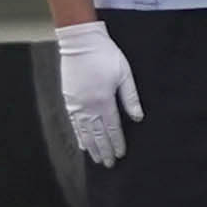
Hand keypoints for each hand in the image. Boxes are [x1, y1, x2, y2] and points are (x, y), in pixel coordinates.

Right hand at [53, 19, 141, 168]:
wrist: (80, 42)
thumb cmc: (105, 55)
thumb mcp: (124, 73)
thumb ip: (130, 97)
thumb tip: (138, 117)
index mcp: (104, 100)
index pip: (112, 128)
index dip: (117, 142)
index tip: (120, 154)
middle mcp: (89, 106)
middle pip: (98, 134)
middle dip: (105, 150)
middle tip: (109, 164)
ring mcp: (76, 104)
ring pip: (85, 132)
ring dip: (92, 147)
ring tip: (97, 159)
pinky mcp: (68, 100)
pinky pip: (74, 124)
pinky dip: (79, 136)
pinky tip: (83, 145)